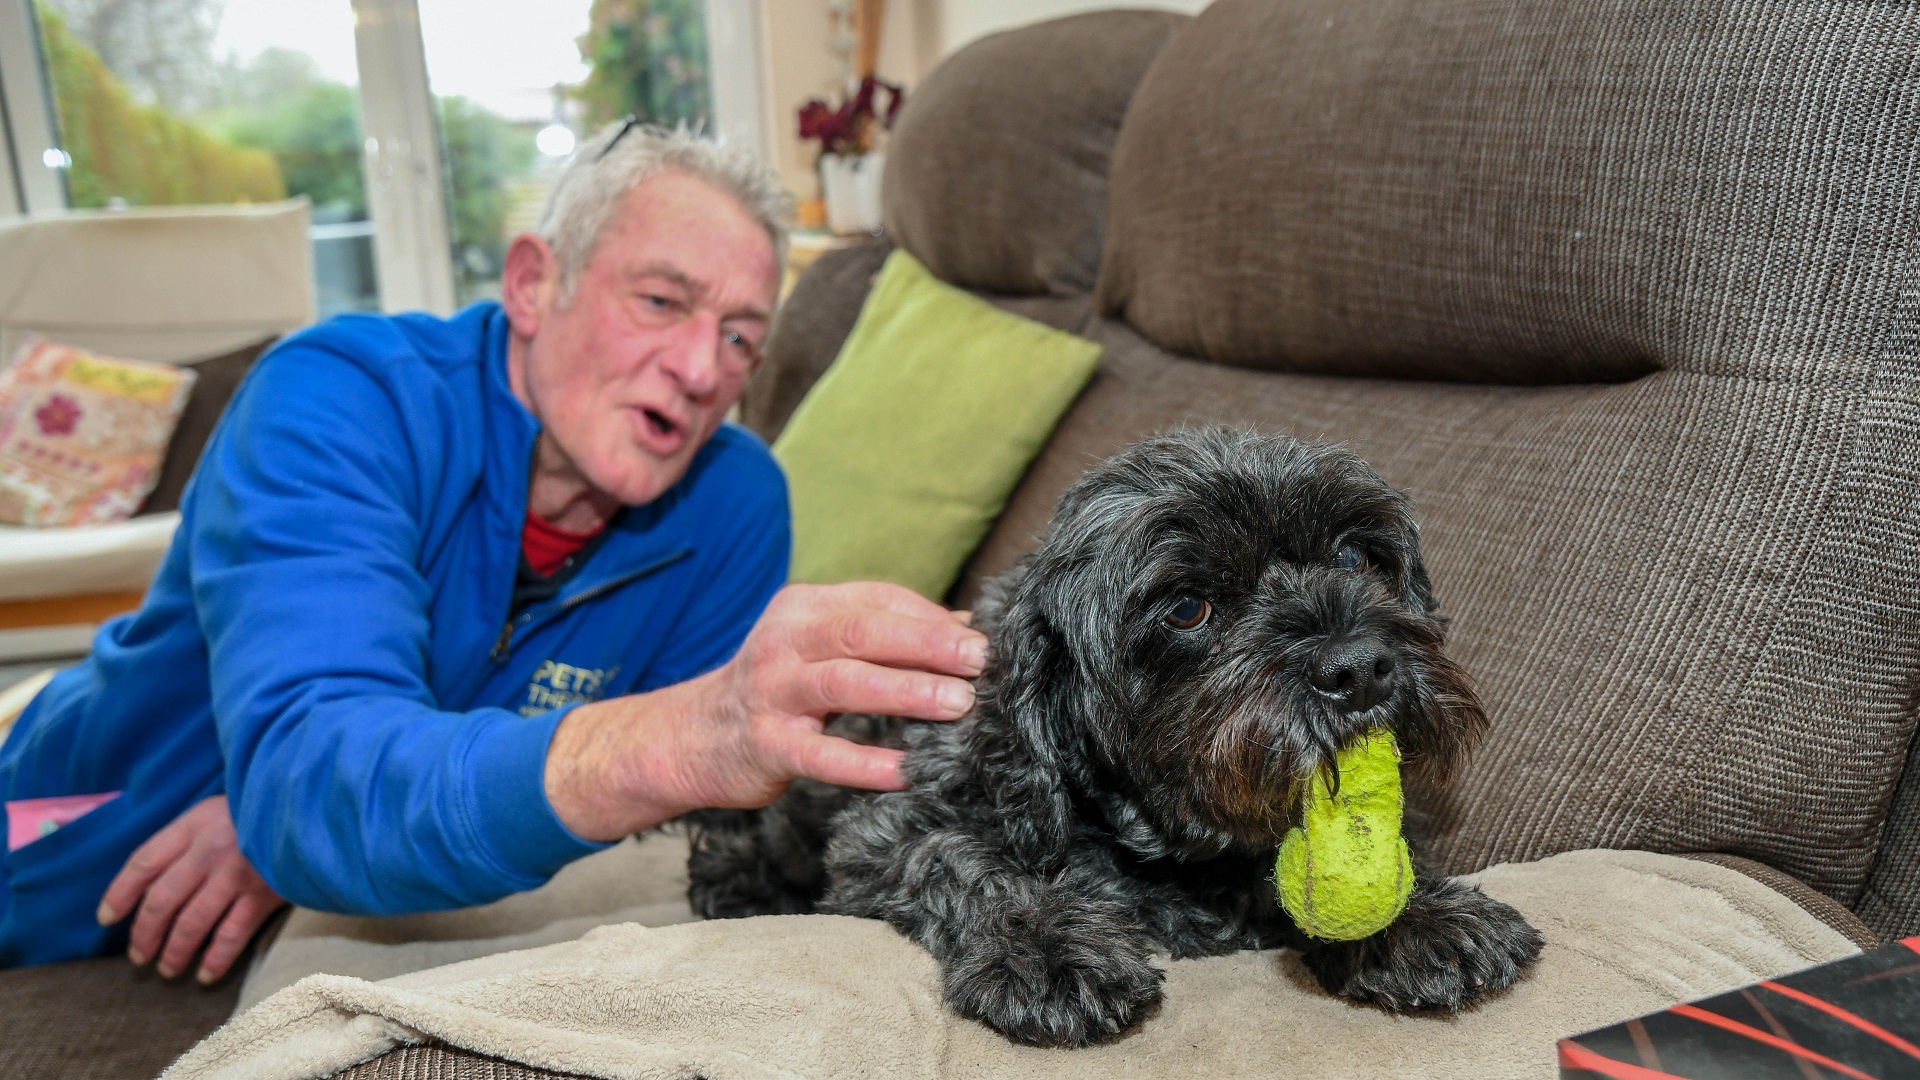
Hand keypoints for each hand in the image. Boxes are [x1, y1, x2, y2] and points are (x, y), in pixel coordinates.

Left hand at [96, 794, 287, 983]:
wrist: (312, 810)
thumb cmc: (258, 812)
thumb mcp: (216, 811)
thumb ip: (186, 839)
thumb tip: (150, 883)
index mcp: (193, 826)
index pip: (143, 862)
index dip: (119, 893)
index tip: (107, 918)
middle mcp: (209, 852)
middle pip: (162, 900)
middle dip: (145, 934)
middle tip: (140, 956)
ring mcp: (236, 875)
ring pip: (191, 924)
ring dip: (174, 953)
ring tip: (167, 969)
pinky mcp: (263, 895)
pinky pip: (231, 935)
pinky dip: (215, 959)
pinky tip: (205, 974)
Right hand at [547, 581, 986, 839]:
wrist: (694, 736)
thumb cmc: (780, 688)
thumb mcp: (822, 646)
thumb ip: (885, 634)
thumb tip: (967, 629)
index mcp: (805, 607)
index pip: (878, 601)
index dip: (933, 619)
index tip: (986, 637)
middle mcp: (785, 640)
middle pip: (863, 632)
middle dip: (928, 644)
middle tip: (982, 661)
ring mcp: (771, 692)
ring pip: (844, 684)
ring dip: (906, 691)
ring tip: (959, 704)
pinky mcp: (765, 745)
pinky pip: (820, 754)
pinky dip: (864, 763)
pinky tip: (906, 771)